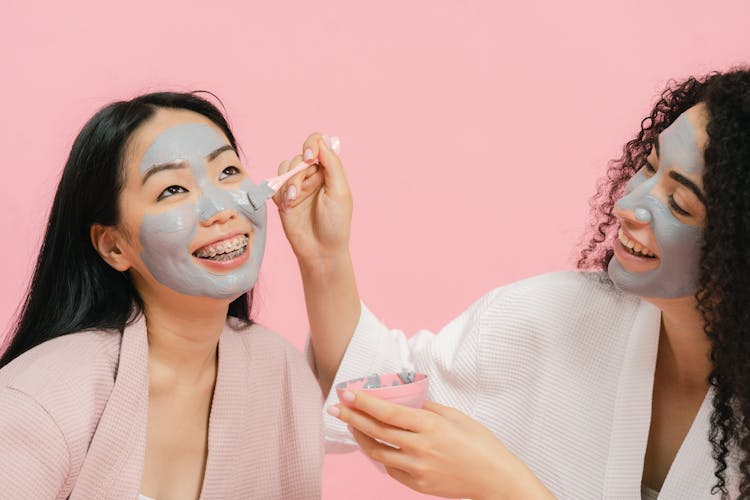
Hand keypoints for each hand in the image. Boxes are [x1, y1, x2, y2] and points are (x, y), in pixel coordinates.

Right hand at [273, 133, 352, 264]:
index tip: (310, 156)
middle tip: (304, 188)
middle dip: (300, 170)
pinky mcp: (283, 197)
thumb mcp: (340, 192)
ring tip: (295, 199)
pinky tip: (288, 204)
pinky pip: (275, 183)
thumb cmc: (336, 223)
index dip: (312, 144)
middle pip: (299, 156)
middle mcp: (313, 176)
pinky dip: (280, 191)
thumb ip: (332, 165)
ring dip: (289, 181)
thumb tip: (323, 141)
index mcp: (330, 171)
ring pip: (285, 167)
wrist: (320, 250)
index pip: (318, 143)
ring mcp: (297, 186)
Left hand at [329, 391, 554, 499]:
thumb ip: (427, 408)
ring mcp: (418, 468)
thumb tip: (405, 400)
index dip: (364, 402)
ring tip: (351, 425)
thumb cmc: (480, 443)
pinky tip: (374, 445)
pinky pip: (391, 469)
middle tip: (336, 407)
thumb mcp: (455, 416)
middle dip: (352, 417)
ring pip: (378, 452)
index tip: (348, 393)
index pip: (388, 412)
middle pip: (376, 431)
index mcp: (431, 425)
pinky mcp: (418, 484)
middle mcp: (420, 447)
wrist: (495, 478)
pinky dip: (379, 455)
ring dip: (360, 437)